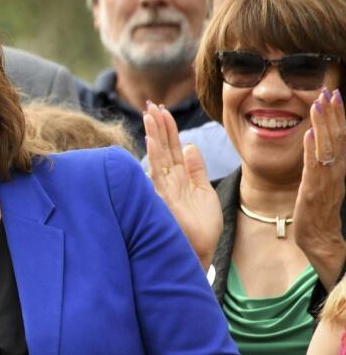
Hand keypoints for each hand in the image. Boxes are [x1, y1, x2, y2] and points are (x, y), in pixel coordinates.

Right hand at [143, 101, 221, 267]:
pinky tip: (152, 141)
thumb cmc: (202, 226)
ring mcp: (164, 188)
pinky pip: (157, 172)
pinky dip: (154, 156)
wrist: (201, 250)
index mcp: (179, 177)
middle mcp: (169, 179)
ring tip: (149, 115)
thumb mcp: (205, 191)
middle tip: (151, 104)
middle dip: (157, 126)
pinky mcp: (163, 198)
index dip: (168, 129)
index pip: (171, 147)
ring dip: (154, 135)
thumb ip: (196, 169)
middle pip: (162, 147)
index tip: (162, 110)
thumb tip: (189, 145)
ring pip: (158, 156)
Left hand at [293, 89, 345, 286]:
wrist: (320, 238)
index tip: (333, 94)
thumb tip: (317, 138)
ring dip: (324, 124)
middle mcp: (336, 170)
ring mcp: (327, 180)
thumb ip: (321, 160)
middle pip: (338, 136)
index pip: (341, 136)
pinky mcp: (314, 191)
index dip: (338, 115)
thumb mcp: (321, 179)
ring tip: (319, 104)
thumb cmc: (318, 208)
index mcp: (338, 167)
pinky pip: (315, 166)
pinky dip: (313, 149)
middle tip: (328, 90)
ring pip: (328, 147)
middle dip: (333, 113)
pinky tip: (310, 134)